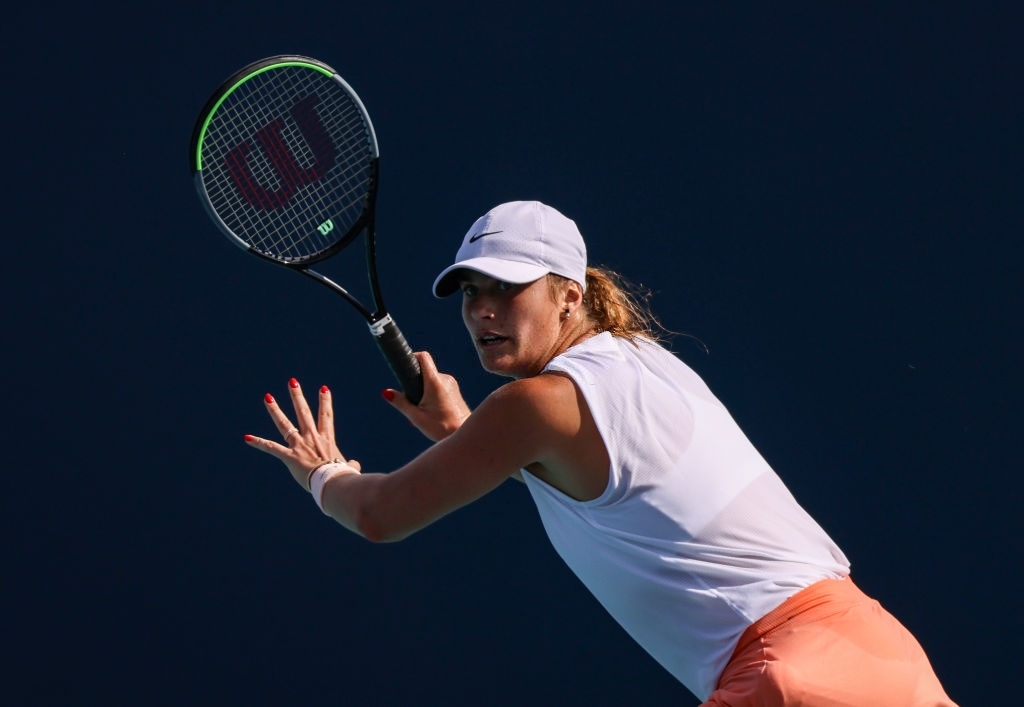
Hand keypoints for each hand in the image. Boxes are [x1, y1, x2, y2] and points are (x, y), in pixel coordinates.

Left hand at [244, 378, 360, 489]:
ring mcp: (299, 446)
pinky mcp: (289, 457)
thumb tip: (354, 465)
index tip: (323, 388)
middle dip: (297, 396)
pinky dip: (258, 442)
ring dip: (275, 410)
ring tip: (267, 397)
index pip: (326, 416)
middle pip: (303, 412)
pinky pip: (271, 448)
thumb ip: (351, 464)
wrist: (332, 481)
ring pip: (284, 424)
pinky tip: (246, 437)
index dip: (325, 402)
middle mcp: (311, 438)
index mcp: (326, 439)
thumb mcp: (347, 467)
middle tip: (292, 382)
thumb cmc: (342, 475)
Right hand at [383, 352, 470, 441]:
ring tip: (422, 412)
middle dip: (414, 384)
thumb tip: (386, 393)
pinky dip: (431, 395)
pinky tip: (430, 412)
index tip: (404, 367)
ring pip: (431, 380)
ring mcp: (451, 384)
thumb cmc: (442, 428)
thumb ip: (401, 403)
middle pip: (424, 371)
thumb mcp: (417, 417)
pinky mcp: (454, 390)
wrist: (465, 435)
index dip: (412, 357)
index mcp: (435, 383)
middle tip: (413, 403)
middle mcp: (445, 379)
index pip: (423, 357)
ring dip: (422, 392)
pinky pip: (438, 386)